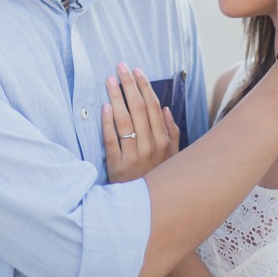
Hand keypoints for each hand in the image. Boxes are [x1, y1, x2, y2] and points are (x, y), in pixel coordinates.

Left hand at [102, 63, 179, 182]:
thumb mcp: (172, 158)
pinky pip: (111, 140)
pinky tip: (105, 107)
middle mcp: (150, 148)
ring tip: (110, 81)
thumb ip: (172, 133)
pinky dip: (108, 123)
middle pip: (139, 109)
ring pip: (124, 121)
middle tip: (120, 68)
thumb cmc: (157, 177)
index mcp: (164, 143)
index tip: (136, 71)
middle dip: (129, 85)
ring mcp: (133, 157)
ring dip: (117, 98)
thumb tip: (167, 110)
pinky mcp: (116, 167)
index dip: (144, 87)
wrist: (145, 208)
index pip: (154, 108)